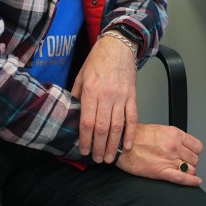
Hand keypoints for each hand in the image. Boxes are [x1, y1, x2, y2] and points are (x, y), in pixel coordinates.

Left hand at [70, 33, 137, 163]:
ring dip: (113, 145)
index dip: (84, 140)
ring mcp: (121, 97)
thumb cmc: (97, 60)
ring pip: (117, 126)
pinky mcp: (132, 96)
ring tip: (109, 157)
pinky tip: (127, 145)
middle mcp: (106, 96)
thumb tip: (72, 114)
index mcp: (91, 92)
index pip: (87, 122)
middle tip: (97, 159)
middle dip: (98, 147)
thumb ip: (76, 96)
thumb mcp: (80, 76)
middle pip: (102, 128)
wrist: (118, 46)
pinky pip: (132, 118)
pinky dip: (130, 133)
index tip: (83, 150)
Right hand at [114, 123, 205, 186]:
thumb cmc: (136, 136)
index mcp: (174, 134)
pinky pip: (182, 178)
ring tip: (181, 170)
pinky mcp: (161, 172)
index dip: (194, 152)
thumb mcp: (159, 129)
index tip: (191, 154)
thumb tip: (181, 144)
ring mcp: (169, 159)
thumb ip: (172, 137)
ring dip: (188, 170)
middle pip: (195, 158)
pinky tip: (196, 181)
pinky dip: (191, 181)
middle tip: (183, 163)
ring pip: (190, 168)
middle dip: (190, 162)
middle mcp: (174, 146)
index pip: (197, 146)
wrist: (121, 144)